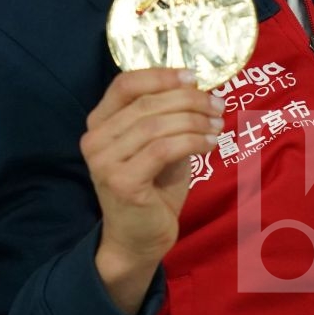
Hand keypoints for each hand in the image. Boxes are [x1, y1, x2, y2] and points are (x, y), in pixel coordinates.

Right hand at [83, 68, 222, 314]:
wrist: (139, 239)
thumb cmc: (153, 189)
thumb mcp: (159, 145)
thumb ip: (168, 117)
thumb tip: (196, 88)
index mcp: (100, 122)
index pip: (125, 84)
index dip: (160, 75)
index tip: (193, 77)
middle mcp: (94, 138)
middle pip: (147, 103)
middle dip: (189, 100)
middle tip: (218, 104)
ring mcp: (104, 161)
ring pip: (157, 125)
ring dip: (195, 121)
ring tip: (218, 124)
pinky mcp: (121, 182)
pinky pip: (163, 149)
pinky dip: (192, 141)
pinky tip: (210, 143)